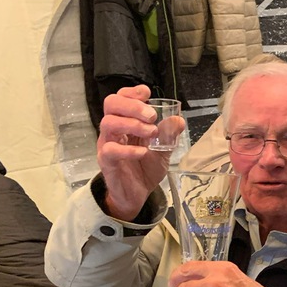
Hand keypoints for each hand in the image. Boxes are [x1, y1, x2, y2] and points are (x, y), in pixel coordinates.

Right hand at [97, 85, 185, 220]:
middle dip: (132, 105)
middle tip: (151, 115)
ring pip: (109, 123)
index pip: (120, 98)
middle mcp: (114, 130)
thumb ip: (169, 135)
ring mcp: (107, 144)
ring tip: (152, 132)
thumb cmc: (145, 168)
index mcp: (125, 122)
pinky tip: (142, 152)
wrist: (137, 194)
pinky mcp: (106, 162)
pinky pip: (110, 150)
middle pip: (111, 104)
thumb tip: (179, 120)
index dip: (131, 92)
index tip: (146, 93)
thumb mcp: (162, 150)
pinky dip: (127, 149)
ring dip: (132, 124)